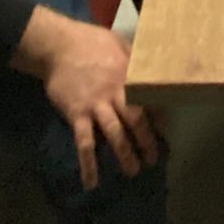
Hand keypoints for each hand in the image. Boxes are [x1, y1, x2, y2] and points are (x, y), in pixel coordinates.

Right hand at [12, 8, 162, 189]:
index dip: (159, 119)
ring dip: (125, 155)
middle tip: (154, 159)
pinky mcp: (77, 114)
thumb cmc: (90, 41)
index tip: (166, 133)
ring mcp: (95, 106)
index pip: (150, 101)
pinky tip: (91, 181)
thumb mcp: (120, 42)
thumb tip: (152, 65)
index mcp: (128, 76)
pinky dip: (88, 164)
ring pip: (115, 135)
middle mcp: (115, 93)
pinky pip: (84, 143)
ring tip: (133, 171)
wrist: (57, 45)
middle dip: (147, 142)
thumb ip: (135, 57)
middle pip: (136, 121)